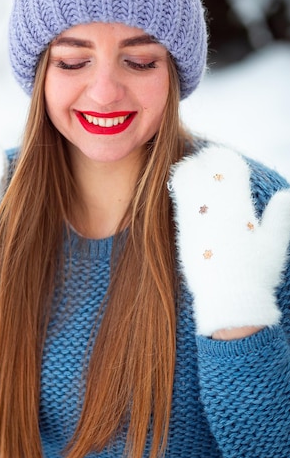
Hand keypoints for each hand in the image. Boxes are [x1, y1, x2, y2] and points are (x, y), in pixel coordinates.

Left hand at [169, 145, 289, 336]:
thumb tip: (285, 194)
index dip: (225, 158)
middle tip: (206, 158)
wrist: (228, 300)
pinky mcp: (183, 231)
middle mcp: (214, 208)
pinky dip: (180, 187)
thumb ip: (279, 216)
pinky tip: (183, 184)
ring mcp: (195, 218)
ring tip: (193, 167)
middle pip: (206, 170)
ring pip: (188, 181)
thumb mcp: (275, 243)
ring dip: (191, 170)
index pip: (229, 169)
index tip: (225, 156)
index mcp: (239, 207)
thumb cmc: (256, 274)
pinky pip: (178, 199)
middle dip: (206, 162)